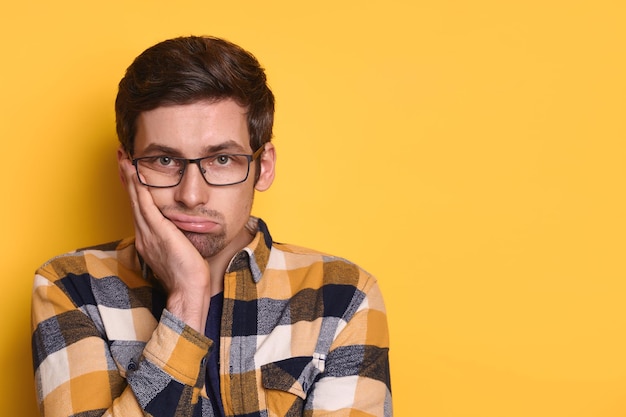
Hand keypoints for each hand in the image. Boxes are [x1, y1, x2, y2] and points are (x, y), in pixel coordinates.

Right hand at [119, 155, 210, 331]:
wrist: (188, 291)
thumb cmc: (189, 276)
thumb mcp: (180, 253)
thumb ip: (176, 240)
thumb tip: (182, 232)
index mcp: (149, 241)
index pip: (140, 210)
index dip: (134, 191)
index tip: (131, 174)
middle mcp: (144, 236)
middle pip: (133, 201)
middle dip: (127, 178)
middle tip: (121, 158)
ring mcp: (149, 234)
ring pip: (136, 200)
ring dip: (129, 178)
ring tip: (124, 159)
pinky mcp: (158, 232)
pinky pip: (145, 204)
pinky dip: (138, 187)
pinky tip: (135, 173)